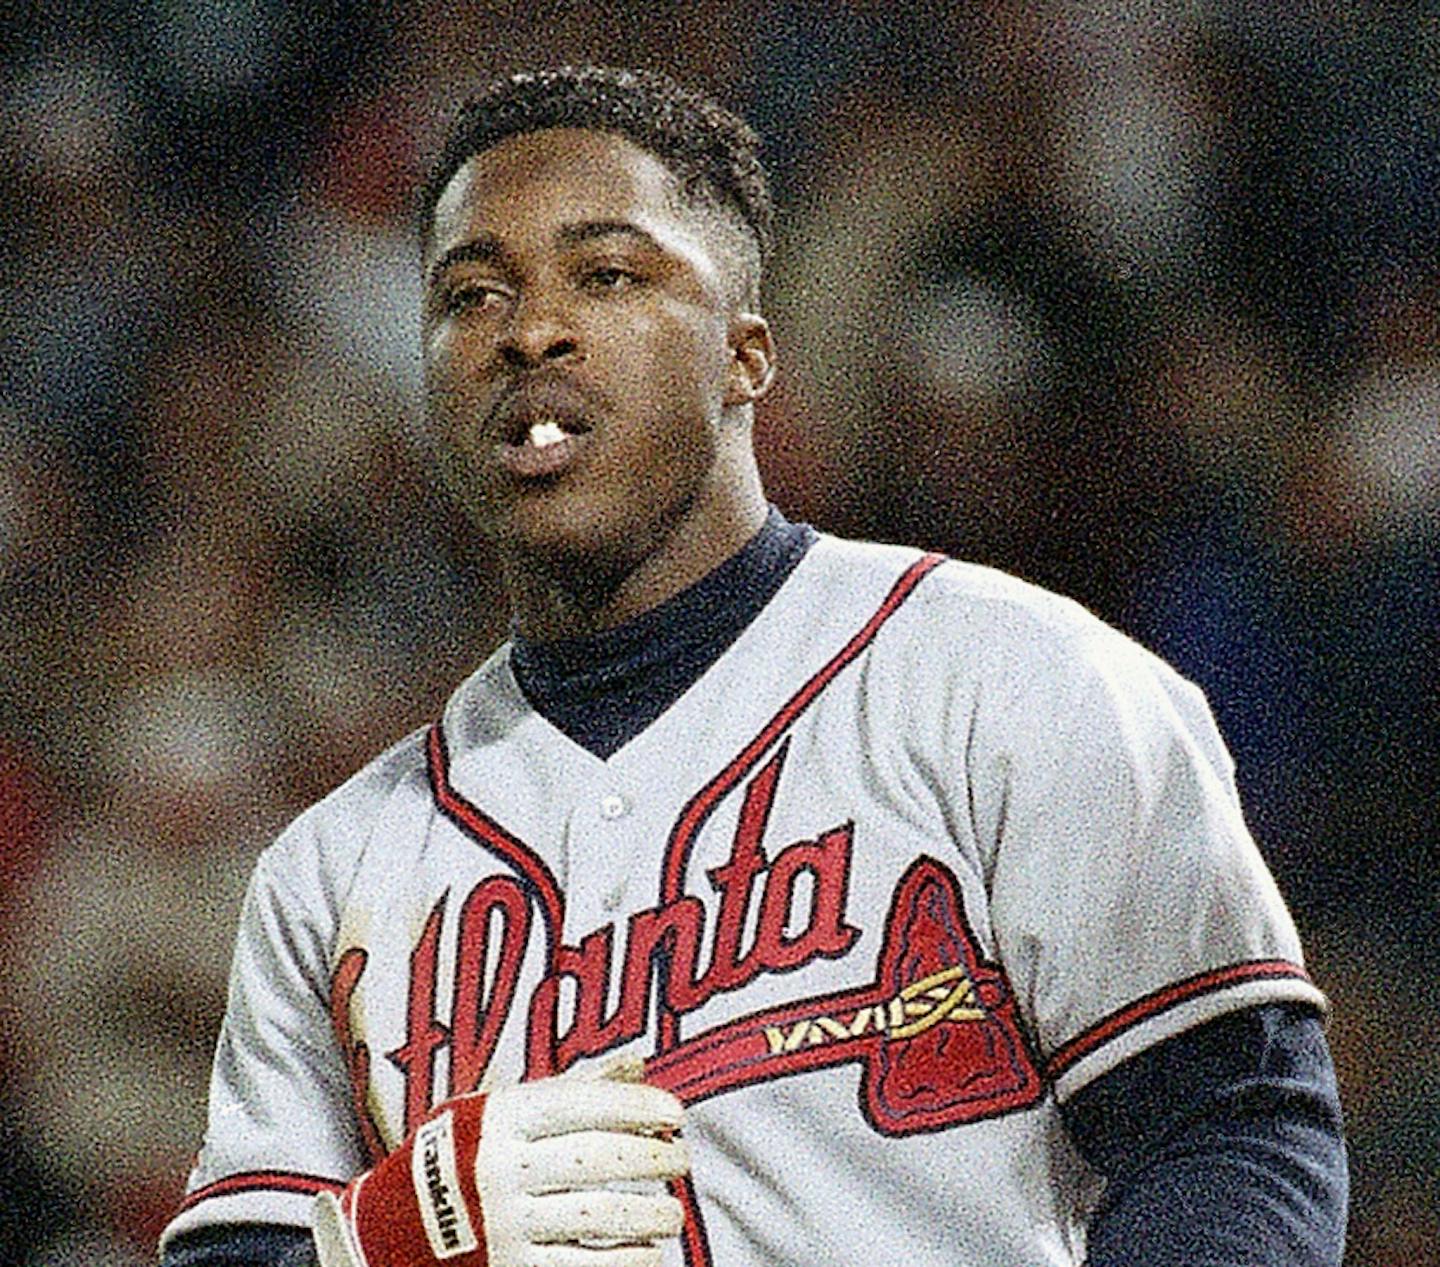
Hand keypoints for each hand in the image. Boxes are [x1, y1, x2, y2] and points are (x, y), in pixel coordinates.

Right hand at [313, 1057, 688, 1266]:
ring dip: (646, 1214)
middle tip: (683, 1157)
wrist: (386, 1229)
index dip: (635, 1104)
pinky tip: (649, 1253)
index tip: (674, 1111)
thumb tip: (638, 1060)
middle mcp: (502, 1168)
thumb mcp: (496, 1106)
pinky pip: (578, 1265)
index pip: (581, 1103)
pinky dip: (622, 1260)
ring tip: (674, 1211)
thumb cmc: (456, 1154)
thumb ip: (570, 1087)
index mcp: (501, 1118)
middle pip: (595, 1158)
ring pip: (594, 1215)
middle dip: (649, 1157)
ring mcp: (504, 1222)